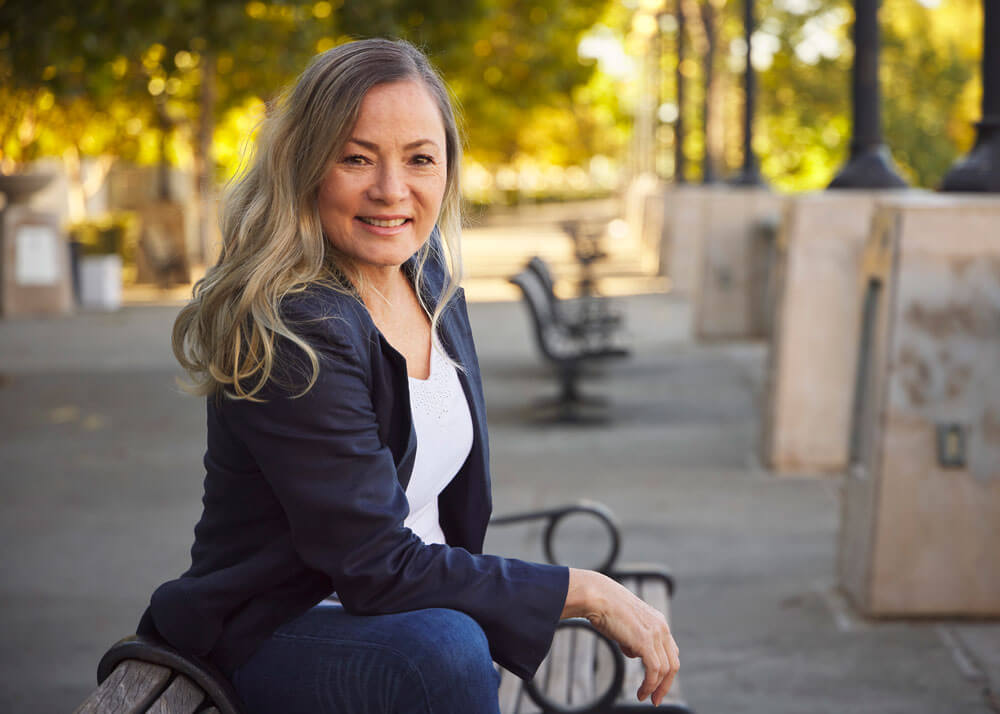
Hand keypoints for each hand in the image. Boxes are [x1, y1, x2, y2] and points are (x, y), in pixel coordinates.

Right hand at [562, 568, 679, 705]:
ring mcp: (655, 634)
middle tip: (655, 699)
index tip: (657, 684)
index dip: (666, 670)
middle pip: (673, 663)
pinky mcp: (645, 641)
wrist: (597, 596)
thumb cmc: (605, 607)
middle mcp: (661, 627)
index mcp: (659, 621)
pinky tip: (641, 693)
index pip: (671, 651)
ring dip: (656, 688)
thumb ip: (633, 636)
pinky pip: (654, 670)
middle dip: (665, 684)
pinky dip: (649, 685)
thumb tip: (633, 651)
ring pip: (664, 670)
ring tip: (644, 697)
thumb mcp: (625, 623)